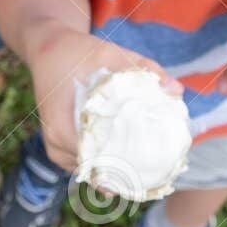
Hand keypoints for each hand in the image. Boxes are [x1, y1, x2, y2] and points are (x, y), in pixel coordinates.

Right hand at [27, 26, 182, 170]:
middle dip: (128, 174)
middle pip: (97, 173)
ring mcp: (55, 150)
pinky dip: (106, 165)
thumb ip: (146, 70)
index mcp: (63, 127)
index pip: (99, 163)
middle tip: (159, 175)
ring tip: (148, 171)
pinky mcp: (59, 149)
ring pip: (92, 173)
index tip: (154, 171)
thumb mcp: (113, 54)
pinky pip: (87, 165)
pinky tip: (129, 162)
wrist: (48, 50)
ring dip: (117, 171)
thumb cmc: (79, 52)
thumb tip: (177, 91)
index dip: (128, 169)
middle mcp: (56, 144)